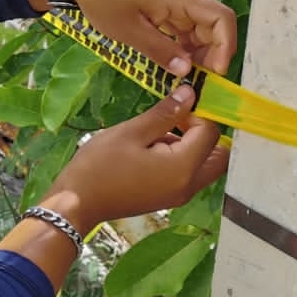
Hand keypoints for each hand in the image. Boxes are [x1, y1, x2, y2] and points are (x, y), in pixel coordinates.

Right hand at [46, 85, 228, 229]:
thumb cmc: (99, 166)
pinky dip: (181, 158)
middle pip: (218, 154)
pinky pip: (189, 175)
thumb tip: (190, 93)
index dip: (198, 113)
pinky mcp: (169, 198)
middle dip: (204, 131)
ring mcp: (179, 195)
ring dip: (192, 145)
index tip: (175, 103)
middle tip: (177, 118)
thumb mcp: (131, 132)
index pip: (211, 133)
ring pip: (204, 165)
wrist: (78, 203)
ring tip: (156, 132)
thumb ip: (165, 113)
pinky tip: (150, 148)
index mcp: (183, 168)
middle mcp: (189, 185)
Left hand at [57, 0, 236, 76]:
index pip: (221, 18)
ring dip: (197, 53)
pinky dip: (184, 46)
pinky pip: (185, 27)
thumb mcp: (129, 31)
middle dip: (211, 55)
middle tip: (197, 82)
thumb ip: (160, 51)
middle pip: (214, 27)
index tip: (216, 73)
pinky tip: (175, 64)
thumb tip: (186, 72)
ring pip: (200, 30)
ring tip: (184, 77)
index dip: (225, 47)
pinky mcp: (168, 5)